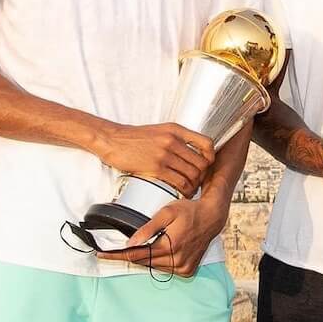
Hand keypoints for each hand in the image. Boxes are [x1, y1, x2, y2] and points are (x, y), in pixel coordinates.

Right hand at [98, 123, 215, 197]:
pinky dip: (183, 189)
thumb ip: (176, 138)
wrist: (112, 140)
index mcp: (176, 130)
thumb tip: (191, 151)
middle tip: (197, 181)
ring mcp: (165, 154)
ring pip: (192, 174)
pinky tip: (181, 191)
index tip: (207, 164)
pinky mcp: (156, 167)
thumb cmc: (133, 138)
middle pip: (202, 162)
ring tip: (189, 188)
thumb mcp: (159, 130)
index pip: (206, 143)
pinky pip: (179, 182)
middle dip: (202, 175)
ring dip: (194, 184)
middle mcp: (173, 140)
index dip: (211, 157)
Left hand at [98, 196, 225, 276]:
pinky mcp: (187, 270)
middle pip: (144, 262)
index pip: (136, 255)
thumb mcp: (167, 212)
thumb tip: (130, 242)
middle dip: (128, 256)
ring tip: (139, 247)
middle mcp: (177, 260)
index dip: (117, 255)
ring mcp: (183, 268)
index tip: (101, 254)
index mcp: (170, 246)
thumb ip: (148, 228)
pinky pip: (165, 269)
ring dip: (144, 258)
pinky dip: (157, 261)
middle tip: (111, 251)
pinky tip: (158, 251)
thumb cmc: (189, 211)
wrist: (212, 218)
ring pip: (153, 267)